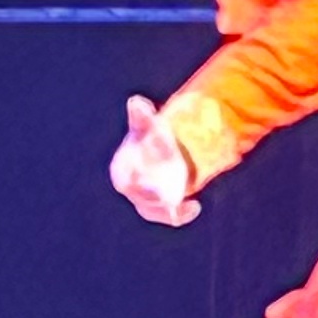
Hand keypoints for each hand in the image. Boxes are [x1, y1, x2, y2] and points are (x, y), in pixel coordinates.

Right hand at [111, 94, 198, 225]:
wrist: (160, 156)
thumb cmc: (148, 139)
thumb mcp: (147, 126)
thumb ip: (142, 116)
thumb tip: (136, 101)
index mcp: (121, 170)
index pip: (123, 179)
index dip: (133, 180)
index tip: (145, 178)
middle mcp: (130, 189)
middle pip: (140, 197)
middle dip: (152, 197)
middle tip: (167, 196)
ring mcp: (145, 201)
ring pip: (154, 210)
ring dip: (168, 208)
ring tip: (186, 202)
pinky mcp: (161, 210)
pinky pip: (170, 216)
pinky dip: (182, 214)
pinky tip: (196, 205)